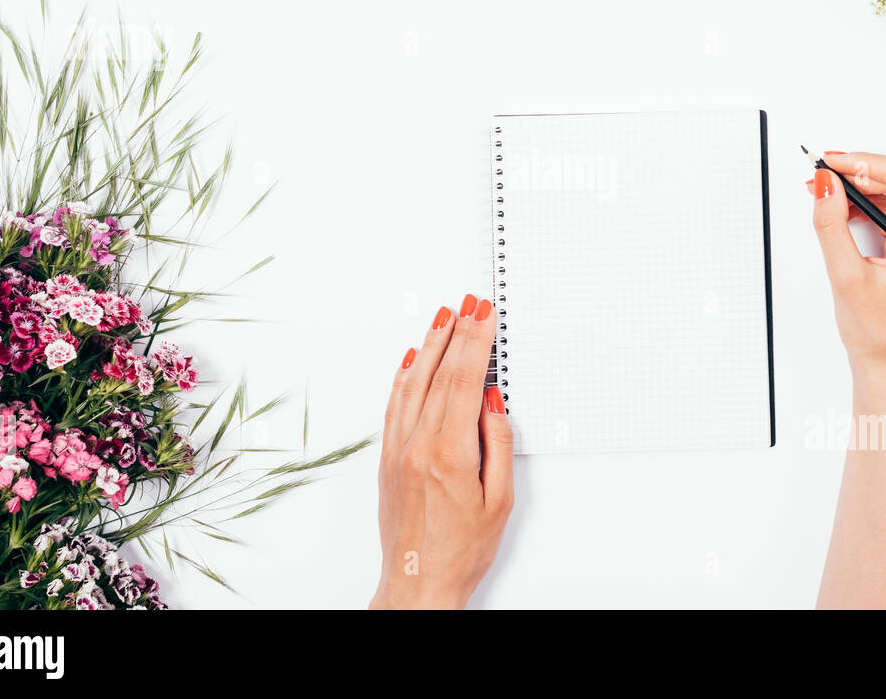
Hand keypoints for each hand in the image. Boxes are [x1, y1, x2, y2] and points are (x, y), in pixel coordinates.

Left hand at [370, 293, 513, 608]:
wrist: (418, 583)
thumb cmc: (462, 550)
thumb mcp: (499, 500)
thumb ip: (498, 443)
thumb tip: (491, 399)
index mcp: (449, 453)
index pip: (463, 380)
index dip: (475, 341)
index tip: (483, 314)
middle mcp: (418, 446)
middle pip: (439, 373)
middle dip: (457, 332)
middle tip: (469, 303)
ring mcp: (398, 450)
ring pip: (413, 383)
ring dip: (429, 346)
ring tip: (443, 317)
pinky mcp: (386, 459)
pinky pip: (394, 406)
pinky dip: (404, 376)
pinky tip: (413, 358)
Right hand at [807, 151, 885, 383]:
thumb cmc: (876, 333)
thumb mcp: (846, 275)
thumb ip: (831, 225)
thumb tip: (825, 185)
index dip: (865, 163)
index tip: (831, 162)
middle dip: (857, 174)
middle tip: (820, 174)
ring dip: (856, 190)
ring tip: (822, 190)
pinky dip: (862, 208)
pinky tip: (837, 210)